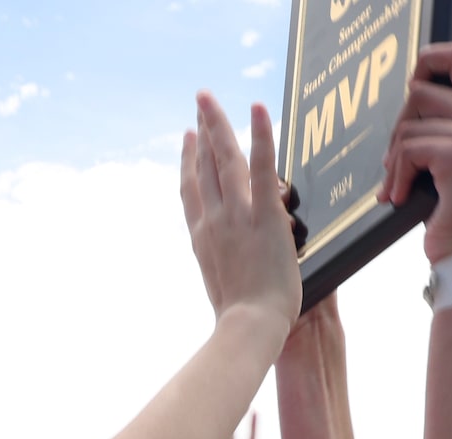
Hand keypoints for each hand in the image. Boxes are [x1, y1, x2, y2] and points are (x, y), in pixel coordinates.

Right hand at [180, 91, 300, 333]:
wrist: (248, 327)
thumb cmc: (240, 322)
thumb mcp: (224, 290)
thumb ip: (225, 269)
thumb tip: (229, 270)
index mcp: (202, 239)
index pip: (191, 192)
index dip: (188, 161)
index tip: (188, 139)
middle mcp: (213, 221)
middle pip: (204, 166)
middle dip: (202, 130)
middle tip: (200, 102)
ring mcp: (236, 215)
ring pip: (224, 159)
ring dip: (218, 123)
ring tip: (211, 97)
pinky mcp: (264, 215)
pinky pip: (261, 166)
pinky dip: (259, 134)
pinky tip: (257, 107)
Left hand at [382, 45, 451, 261]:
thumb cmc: (448, 210)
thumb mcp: (445, 160)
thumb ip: (436, 126)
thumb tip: (408, 98)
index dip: (429, 59)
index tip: (411, 85)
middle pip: (419, 91)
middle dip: (398, 130)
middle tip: (398, 165)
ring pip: (407, 128)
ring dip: (393, 164)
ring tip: (400, 189)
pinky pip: (407, 150)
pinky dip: (395, 177)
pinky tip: (400, 198)